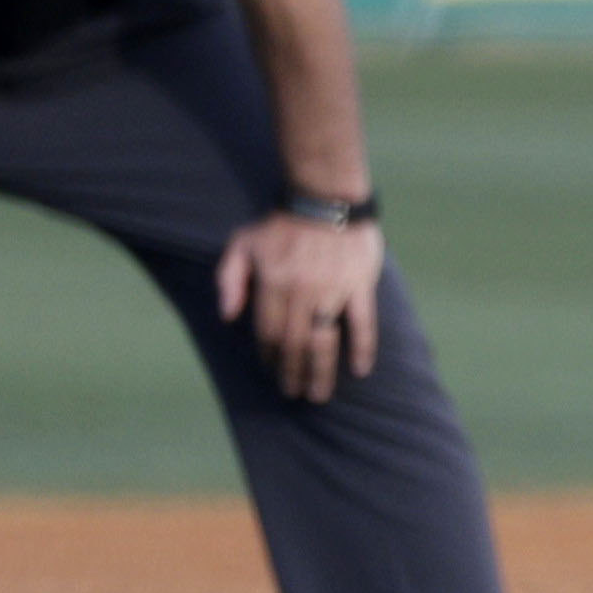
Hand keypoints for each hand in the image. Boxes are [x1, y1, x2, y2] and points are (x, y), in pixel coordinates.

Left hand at [216, 216, 386, 403]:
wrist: (325, 197)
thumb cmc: (281, 223)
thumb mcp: (242, 244)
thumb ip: (230, 280)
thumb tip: (229, 318)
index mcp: (273, 285)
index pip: (268, 333)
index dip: (269, 356)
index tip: (272, 371)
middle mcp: (302, 293)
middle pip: (294, 344)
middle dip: (293, 374)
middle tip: (295, 395)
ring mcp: (333, 291)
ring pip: (325, 341)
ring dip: (321, 371)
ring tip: (320, 394)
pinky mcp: (360, 285)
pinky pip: (363, 322)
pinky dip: (362, 348)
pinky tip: (361, 369)